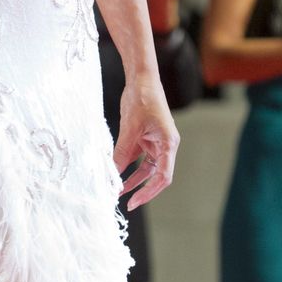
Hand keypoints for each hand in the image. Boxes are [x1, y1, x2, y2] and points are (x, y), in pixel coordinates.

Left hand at [113, 74, 178, 211]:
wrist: (141, 78)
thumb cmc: (142, 98)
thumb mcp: (130, 127)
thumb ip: (123, 151)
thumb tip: (113, 173)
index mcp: (169, 143)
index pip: (163, 176)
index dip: (150, 192)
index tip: (135, 201)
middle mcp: (165, 145)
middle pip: (156, 176)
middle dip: (141, 189)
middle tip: (126, 203)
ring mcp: (155, 142)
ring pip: (146, 168)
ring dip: (133, 179)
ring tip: (117, 190)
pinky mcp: (145, 138)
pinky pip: (138, 158)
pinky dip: (128, 166)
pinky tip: (117, 174)